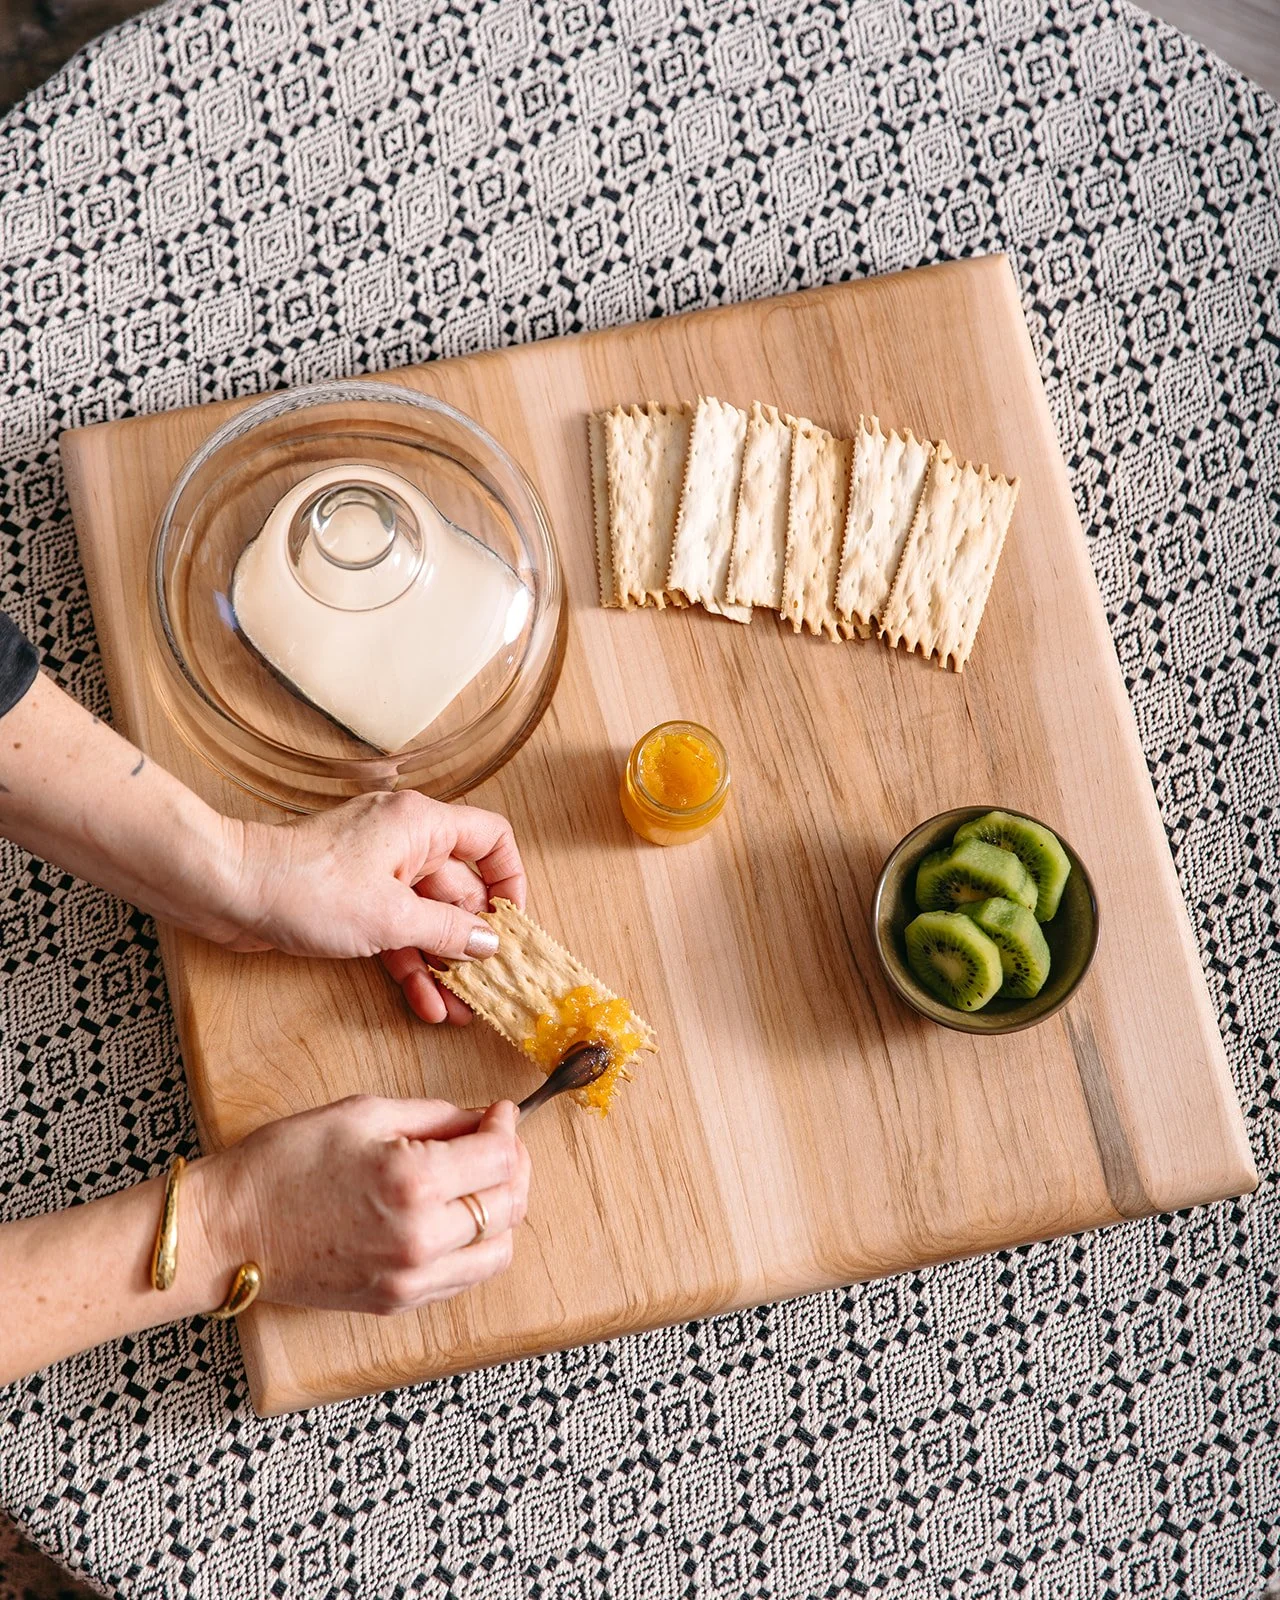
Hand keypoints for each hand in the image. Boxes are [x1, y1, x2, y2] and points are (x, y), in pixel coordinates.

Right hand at [191, 1097, 529, 1315]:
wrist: (229, 1230)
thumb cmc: (285, 1162)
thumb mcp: (363, 1114)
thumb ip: (435, 1117)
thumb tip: (485, 1120)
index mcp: (413, 1181)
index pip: (501, 1158)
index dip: (508, 1128)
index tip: (499, 1114)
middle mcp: (421, 1237)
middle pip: (510, 1203)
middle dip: (513, 1164)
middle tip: (494, 1140)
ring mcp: (411, 1278)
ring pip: (499, 1248)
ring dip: (501, 1209)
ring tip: (478, 1180)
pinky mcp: (398, 1301)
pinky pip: (466, 1277)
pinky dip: (477, 1245)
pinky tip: (455, 1217)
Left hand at [223, 790, 525, 1023]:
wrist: (229, 891)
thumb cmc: (304, 886)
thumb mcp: (391, 917)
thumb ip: (448, 931)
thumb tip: (489, 942)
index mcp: (420, 824)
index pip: (490, 838)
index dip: (509, 879)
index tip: (512, 923)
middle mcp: (402, 841)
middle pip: (459, 889)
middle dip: (474, 941)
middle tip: (490, 984)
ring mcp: (375, 871)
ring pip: (426, 918)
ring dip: (443, 963)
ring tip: (461, 1010)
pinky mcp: (351, 900)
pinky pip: (395, 930)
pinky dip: (410, 963)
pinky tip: (425, 1003)